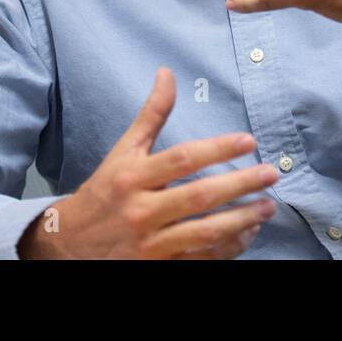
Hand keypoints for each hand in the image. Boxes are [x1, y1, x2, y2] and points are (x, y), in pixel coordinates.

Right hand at [18, 67, 279, 258]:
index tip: (248, 140)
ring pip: (203, 233)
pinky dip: (227, 248)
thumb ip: (150, 115)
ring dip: (241, 220)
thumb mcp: (123, 151)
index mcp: (132, 177)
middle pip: (198, 197)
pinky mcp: (158, 266)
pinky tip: (247, 233)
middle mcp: (141, 210)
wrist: (71, 244)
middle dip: (240, 184)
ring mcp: (150, 243)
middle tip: (270, 174)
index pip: (181, 159)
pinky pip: (200, 259)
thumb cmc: (105, 191)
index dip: (217, 148)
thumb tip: (167, 73)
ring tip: (268, 207)